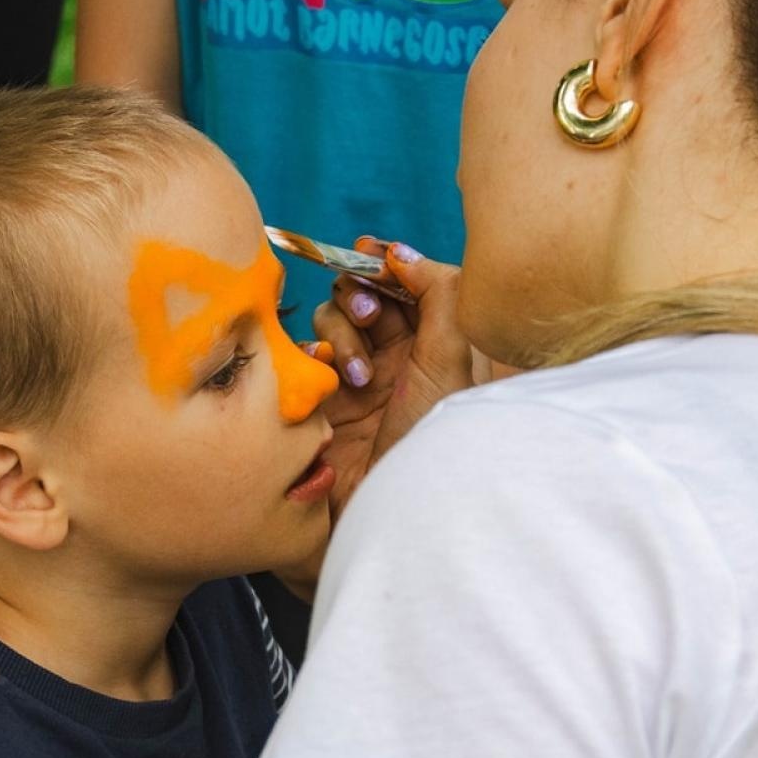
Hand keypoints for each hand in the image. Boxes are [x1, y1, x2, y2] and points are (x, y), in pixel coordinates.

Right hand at [312, 240, 481, 516]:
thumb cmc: (427, 440)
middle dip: (363, 294)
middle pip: (366, 291)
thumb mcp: (449, 361)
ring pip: (334, 318)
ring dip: (343, 334)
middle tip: (372, 313)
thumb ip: (438, 295)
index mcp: (435, 343)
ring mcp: (357, 374)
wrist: (389, 506)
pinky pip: (307, 352)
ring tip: (358, 377)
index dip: (389, 263)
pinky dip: (316, 357)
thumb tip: (405, 251)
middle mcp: (397, 354)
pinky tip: (332, 383)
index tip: (373, 253)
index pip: (408, 282)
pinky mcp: (324, 394)